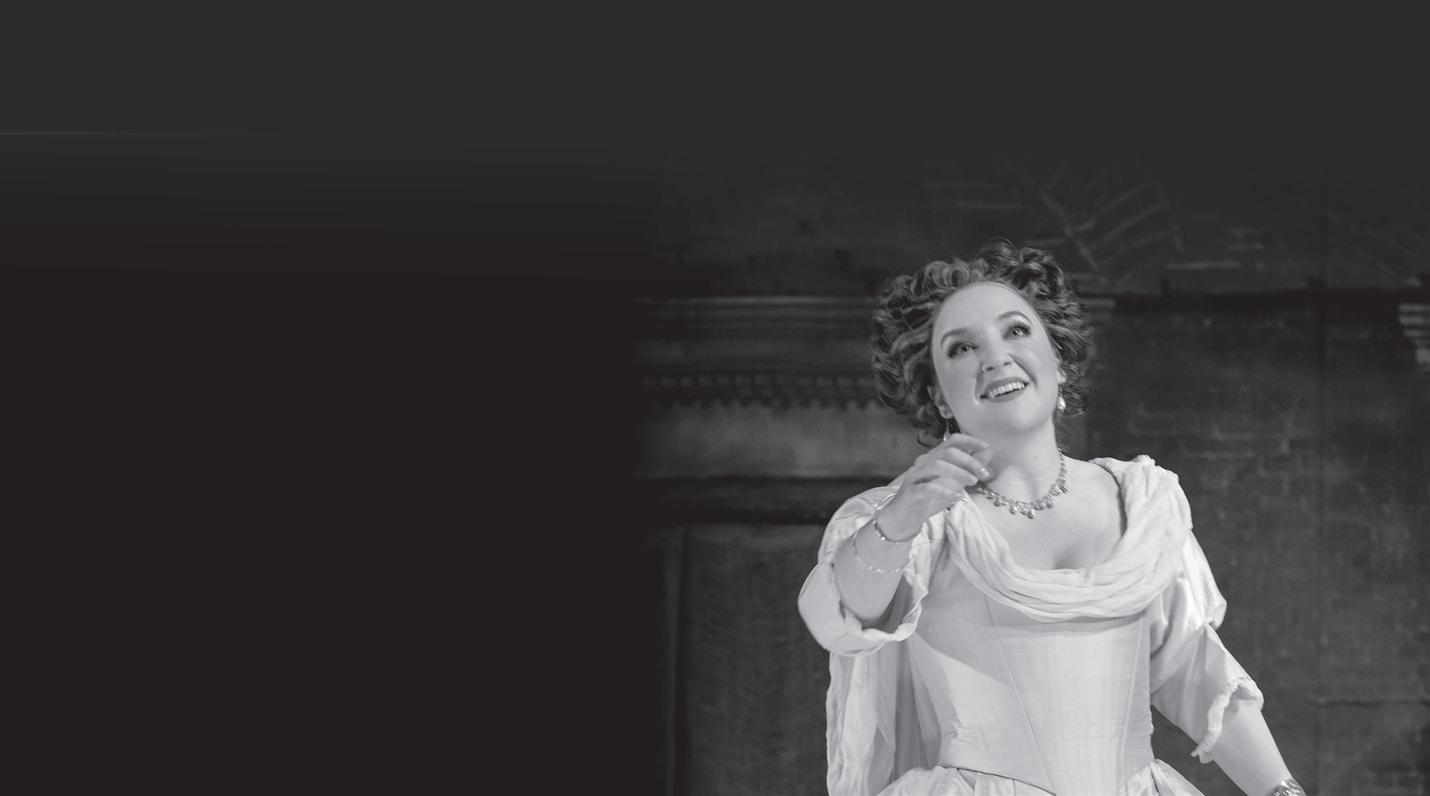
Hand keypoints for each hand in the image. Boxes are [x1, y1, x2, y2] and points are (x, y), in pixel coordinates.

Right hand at [877, 433, 994, 539]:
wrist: (904, 518)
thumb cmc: (929, 498)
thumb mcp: (954, 482)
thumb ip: (968, 467)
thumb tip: (988, 452)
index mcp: (934, 458)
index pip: (951, 441)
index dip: (969, 441)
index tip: (985, 446)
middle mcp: (923, 463)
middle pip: (947, 452)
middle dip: (969, 461)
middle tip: (984, 474)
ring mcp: (915, 477)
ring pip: (937, 466)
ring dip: (959, 472)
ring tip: (973, 482)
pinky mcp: (910, 492)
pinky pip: (927, 488)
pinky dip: (945, 491)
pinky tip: (958, 497)